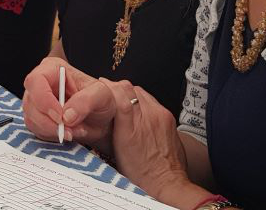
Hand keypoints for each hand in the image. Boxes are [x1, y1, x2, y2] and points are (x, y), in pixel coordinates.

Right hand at [22, 57, 116, 147]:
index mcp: (53, 69)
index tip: (61, 117)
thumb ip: (86, 101)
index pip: (36, 80)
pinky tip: (69, 133)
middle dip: (50, 121)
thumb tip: (66, 116)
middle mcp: (40, 83)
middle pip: (31, 103)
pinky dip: (52, 136)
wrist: (101, 119)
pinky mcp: (36, 118)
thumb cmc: (100, 101)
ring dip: (53, 130)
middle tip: (71, 130)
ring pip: (31, 119)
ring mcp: (36, 102)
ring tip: (76, 130)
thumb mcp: (101, 95)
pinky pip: (36, 130)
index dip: (44, 100)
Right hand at [105, 81, 191, 199]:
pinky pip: (152, 100)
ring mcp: (160, 116)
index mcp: (130, 130)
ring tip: (123, 101)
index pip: (120, 95)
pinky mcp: (169, 117)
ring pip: (141, 92)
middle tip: (109, 92)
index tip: (101, 84)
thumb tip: (97, 116)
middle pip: (130, 89)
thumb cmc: (140, 174)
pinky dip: (142, 101)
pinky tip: (138, 110)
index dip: (108, 86)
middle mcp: (147, 119)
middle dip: (118, 88)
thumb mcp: (117, 153)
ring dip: (130, 93)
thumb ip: (108, 130)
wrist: (167, 182)